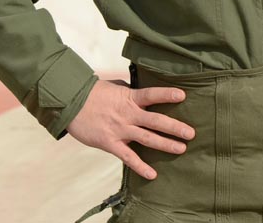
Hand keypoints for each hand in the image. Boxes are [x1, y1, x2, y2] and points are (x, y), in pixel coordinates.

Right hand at [66, 79, 194, 179]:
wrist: (70, 103)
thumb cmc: (93, 93)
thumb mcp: (114, 86)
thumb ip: (128, 90)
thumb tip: (139, 91)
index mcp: (129, 98)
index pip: (151, 94)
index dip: (167, 95)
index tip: (183, 96)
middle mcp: (127, 114)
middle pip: (156, 120)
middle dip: (175, 127)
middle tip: (192, 133)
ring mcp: (120, 129)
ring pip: (147, 138)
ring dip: (165, 144)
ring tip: (181, 149)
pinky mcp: (110, 143)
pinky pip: (128, 157)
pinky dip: (140, 166)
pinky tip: (152, 174)